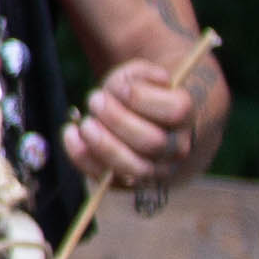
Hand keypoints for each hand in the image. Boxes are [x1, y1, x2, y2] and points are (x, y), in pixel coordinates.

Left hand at [66, 52, 201, 191]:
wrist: (161, 127)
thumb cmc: (148, 95)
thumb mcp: (145, 76)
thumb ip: (136, 75)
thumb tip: (122, 88)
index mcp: (188, 117)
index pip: (175, 111)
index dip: (141, 98)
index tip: (118, 87)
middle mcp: (177, 148)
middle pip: (152, 142)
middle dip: (117, 120)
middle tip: (94, 99)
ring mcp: (157, 171)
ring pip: (135, 169)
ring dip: (103, 144)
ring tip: (85, 123)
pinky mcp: (131, 184)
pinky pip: (108, 180)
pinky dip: (83, 158)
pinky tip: (71, 134)